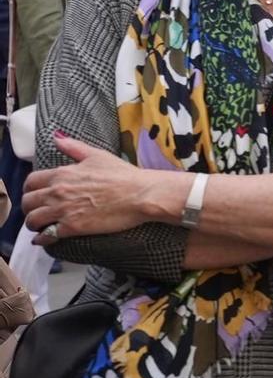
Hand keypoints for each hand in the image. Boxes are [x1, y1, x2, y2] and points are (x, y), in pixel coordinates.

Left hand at [23, 134, 162, 243]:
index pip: (31, 182)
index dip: (30, 189)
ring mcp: (63, 210)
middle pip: (27, 202)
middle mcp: (57, 192)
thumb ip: (74, 147)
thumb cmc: (124, 175)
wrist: (141, 195)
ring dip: (33, 224)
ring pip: (33, 220)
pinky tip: (44, 239)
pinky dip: (42, 238)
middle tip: (38, 211)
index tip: (35, 193)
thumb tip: (57, 138)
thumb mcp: (98, 155)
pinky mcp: (73, 227)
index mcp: (62, 174)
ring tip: (40, 226)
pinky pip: (47, 235)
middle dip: (29, 207)